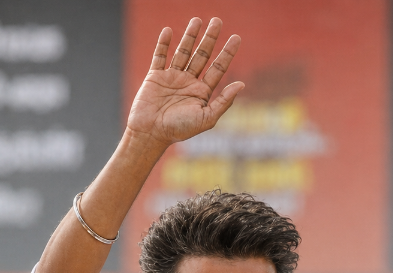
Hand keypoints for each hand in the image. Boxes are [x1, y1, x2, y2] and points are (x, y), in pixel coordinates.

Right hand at [127, 17, 243, 147]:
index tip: (237, 37)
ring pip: (183, 52)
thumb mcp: (206, 118)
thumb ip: (224, 101)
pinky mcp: (154, 77)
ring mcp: (171, 78)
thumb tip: (241, 84)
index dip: (227, 53)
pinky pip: (160, 56)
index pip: (218, 68)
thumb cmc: (179, 130)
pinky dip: (163, 44)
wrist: (150, 133)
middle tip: (218, 21)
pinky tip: (169, 31)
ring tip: (197, 20)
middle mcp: (188, 82)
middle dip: (210, 38)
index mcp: (202, 92)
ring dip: (190, 36)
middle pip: (202, 55)